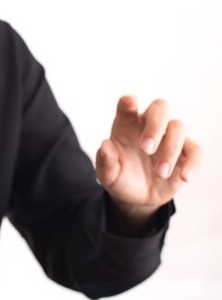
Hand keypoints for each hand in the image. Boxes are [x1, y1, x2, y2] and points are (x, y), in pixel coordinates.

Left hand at [95, 95, 202, 224]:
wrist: (135, 197)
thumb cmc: (120, 177)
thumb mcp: (108, 175)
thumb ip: (105, 161)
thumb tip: (105, 145)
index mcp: (126, 124)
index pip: (127, 105)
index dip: (128, 102)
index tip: (130, 102)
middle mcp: (148, 126)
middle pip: (160, 108)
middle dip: (155, 124)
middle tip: (146, 148)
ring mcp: (168, 138)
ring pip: (178, 127)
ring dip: (170, 150)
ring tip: (159, 174)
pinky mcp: (185, 154)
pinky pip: (195, 151)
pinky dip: (192, 163)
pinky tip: (184, 177)